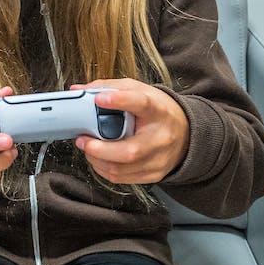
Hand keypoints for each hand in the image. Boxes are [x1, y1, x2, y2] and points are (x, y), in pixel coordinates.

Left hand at [72, 79, 188, 183]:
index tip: (99, 99)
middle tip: (82, 140)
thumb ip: (108, 87)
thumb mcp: (138, 90)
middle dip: (99, 149)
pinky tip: (98, 158)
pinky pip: (121, 178)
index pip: (141, 103)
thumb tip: (77, 90)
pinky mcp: (152, 174)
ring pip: (121, 169)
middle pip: (130, 151)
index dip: (119, 100)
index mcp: (158, 110)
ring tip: (88, 148)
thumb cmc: (158, 111)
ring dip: (96, 159)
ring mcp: (157, 160)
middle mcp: (160, 137)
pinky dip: (103, 169)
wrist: (186, 134)